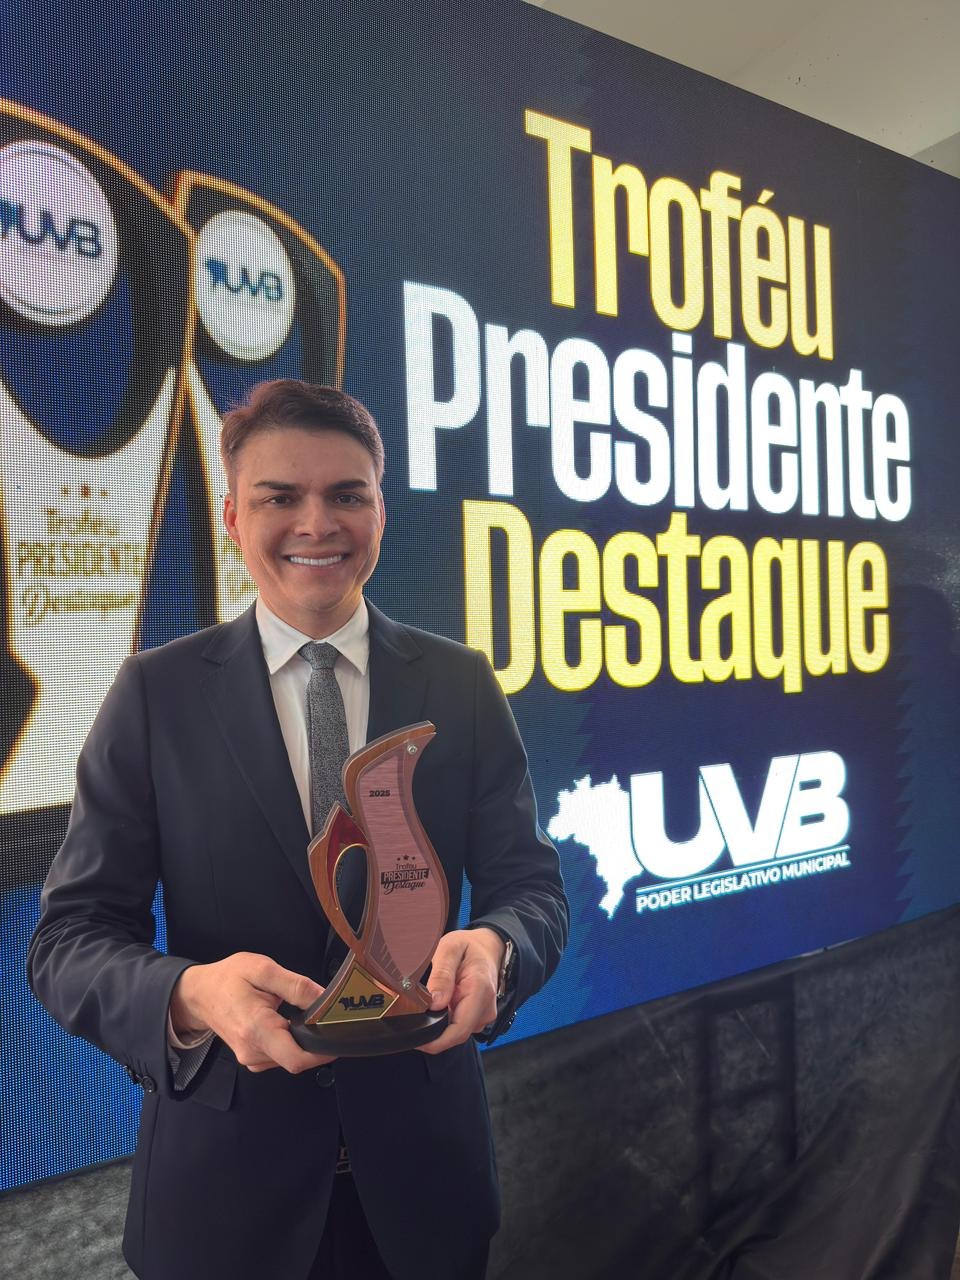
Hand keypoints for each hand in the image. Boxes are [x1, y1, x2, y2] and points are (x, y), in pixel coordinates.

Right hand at [170, 952, 335, 1073]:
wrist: (200, 993)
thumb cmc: (228, 979)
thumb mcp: (264, 970)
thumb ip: (297, 986)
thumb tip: (325, 999)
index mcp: (257, 1029)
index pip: (296, 1059)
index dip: (322, 1053)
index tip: (335, 1038)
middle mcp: (252, 1050)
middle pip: (296, 1058)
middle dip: (313, 1041)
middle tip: (317, 1016)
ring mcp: (251, 1057)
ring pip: (289, 1057)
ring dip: (299, 1040)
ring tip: (294, 1014)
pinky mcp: (252, 1057)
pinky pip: (279, 1056)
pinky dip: (288, 1042)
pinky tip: (284, 1023)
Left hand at [419, 927, 504, 1054]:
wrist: (486, 947)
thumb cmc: (468, 947)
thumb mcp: (450, 949)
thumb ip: (442, 975)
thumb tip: (434, 1003)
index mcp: (479, 990)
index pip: (459, 1030)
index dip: (435, 1041)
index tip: (417, 1040)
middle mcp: (485, 1007)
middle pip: (456, 1035)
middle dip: (434, 1032)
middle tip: (415, 1016)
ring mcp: (484, 1014)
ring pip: (456, 1032)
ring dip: (441, 1024)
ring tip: (431, 1003)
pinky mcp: (479, 1017)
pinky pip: (460, 1026)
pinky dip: (447, 1020)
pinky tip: (442, 1005)